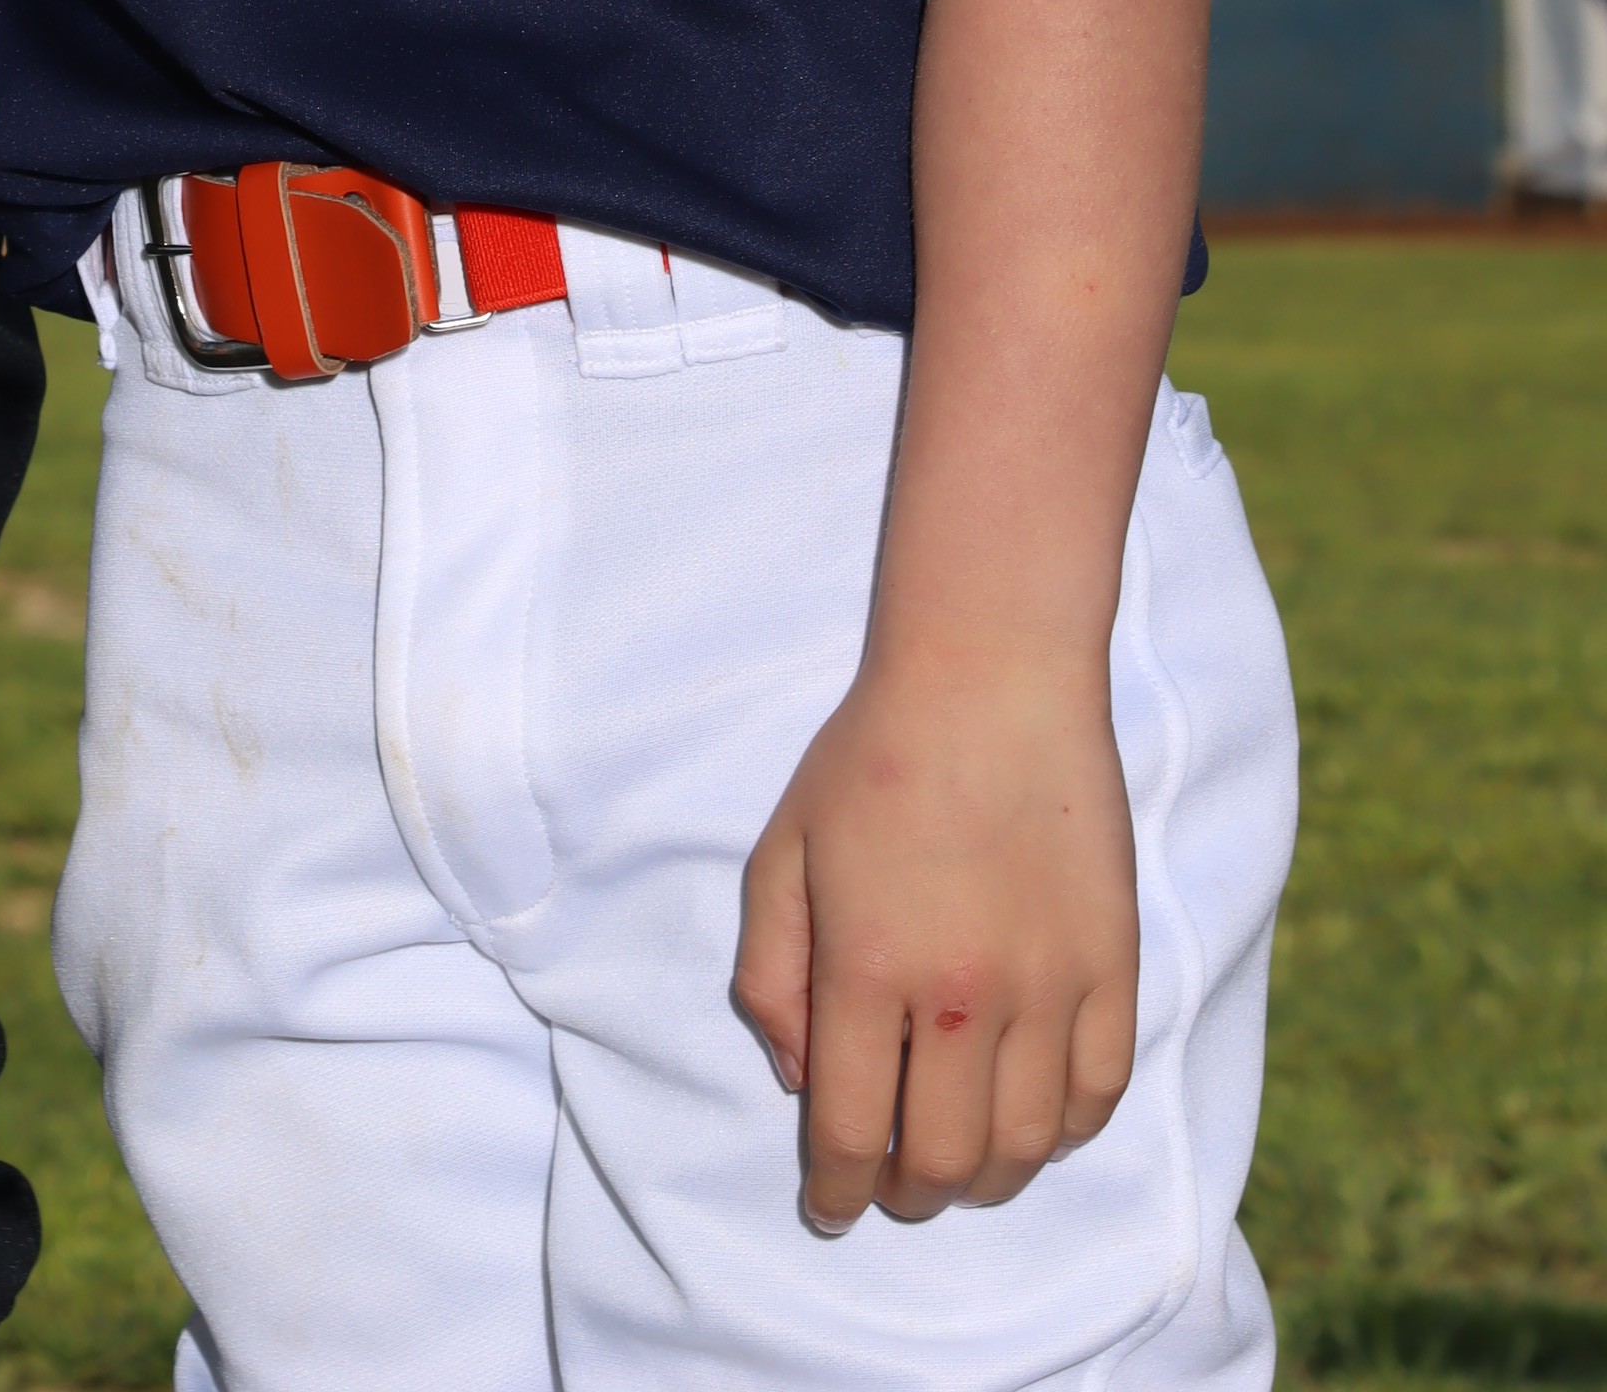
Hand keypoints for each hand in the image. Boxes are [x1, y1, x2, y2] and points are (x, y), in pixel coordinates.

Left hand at [734, 647, 1139, 1228]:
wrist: (990, 676)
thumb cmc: (871, 758)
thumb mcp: (780, 853)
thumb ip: (771, 976)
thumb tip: (803, 1080)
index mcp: (868, 967)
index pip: (854, 1131)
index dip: (838, 1191)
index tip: (832, 1208)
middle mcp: (963, 993)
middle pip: (945, 1160)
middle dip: (910, 1193)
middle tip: (894, 1183)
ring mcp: (1049, 983)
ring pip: (1026, 1146)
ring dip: (987, 1178)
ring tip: (960, 1163)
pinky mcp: (1113, 964)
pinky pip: (1098, 1093)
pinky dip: (1064, 1132)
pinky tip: (1032, 1120)